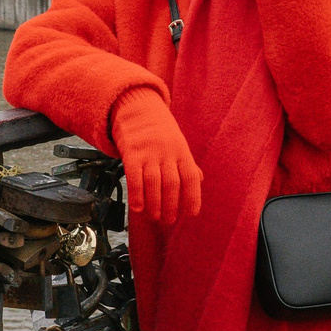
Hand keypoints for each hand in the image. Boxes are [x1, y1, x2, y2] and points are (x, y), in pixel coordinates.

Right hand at [110, 89, 203, 224]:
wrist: (138, 110)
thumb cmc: (161, 133)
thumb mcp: (178, 144)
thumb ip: (186, 164)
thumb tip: (199, 182)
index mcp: (182, 152)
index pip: (190, 177)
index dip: (193, 197)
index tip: (191, 214)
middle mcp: (167, 153)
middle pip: (172, 183)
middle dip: (171, 206)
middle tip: (169, 221)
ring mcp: (148, 152)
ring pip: (153, 182)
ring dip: (154, 204)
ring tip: (155, 217)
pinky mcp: (131, 153)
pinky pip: (134, 176)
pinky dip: (137, 194)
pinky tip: (138, 208)